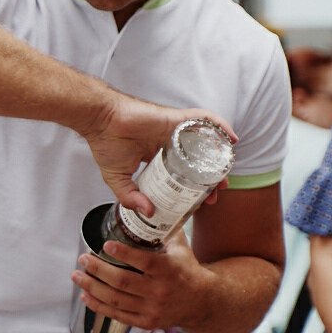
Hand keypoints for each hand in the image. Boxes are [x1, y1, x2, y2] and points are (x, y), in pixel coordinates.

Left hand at [71, 226, 201, 332]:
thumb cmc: (186, 269)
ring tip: (77, 276)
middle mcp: (160, 291)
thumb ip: (164, 228)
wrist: (202, 302)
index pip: (144, 262)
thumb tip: (149, 204)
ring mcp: (153, 309)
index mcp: (169, 270)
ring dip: (92, 287)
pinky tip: (85, 296)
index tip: (105, 245)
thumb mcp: (181, 247)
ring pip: (116, 299)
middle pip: (123, 281)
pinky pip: (118, 315)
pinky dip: (99, 306)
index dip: (123, 253)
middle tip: (83, 259)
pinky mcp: (146, 322)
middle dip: (98, 269)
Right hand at [83, 94, 235, 216]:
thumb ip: (131, 197)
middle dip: (210, 177)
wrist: (100, 122)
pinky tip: (230, 138)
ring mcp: (173, 131)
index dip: (194, 188)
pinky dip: (219, 126)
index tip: (201, 200)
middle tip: (217, 191)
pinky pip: (203, 120)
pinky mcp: (176, 119)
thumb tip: (148, 213)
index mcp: (156, 157)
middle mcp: (168, 143)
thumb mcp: (118, 180)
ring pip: (203, 142)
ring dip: (218, 156)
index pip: (183, 174)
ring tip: (226, 172)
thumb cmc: (105, 144)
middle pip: (197, 160)